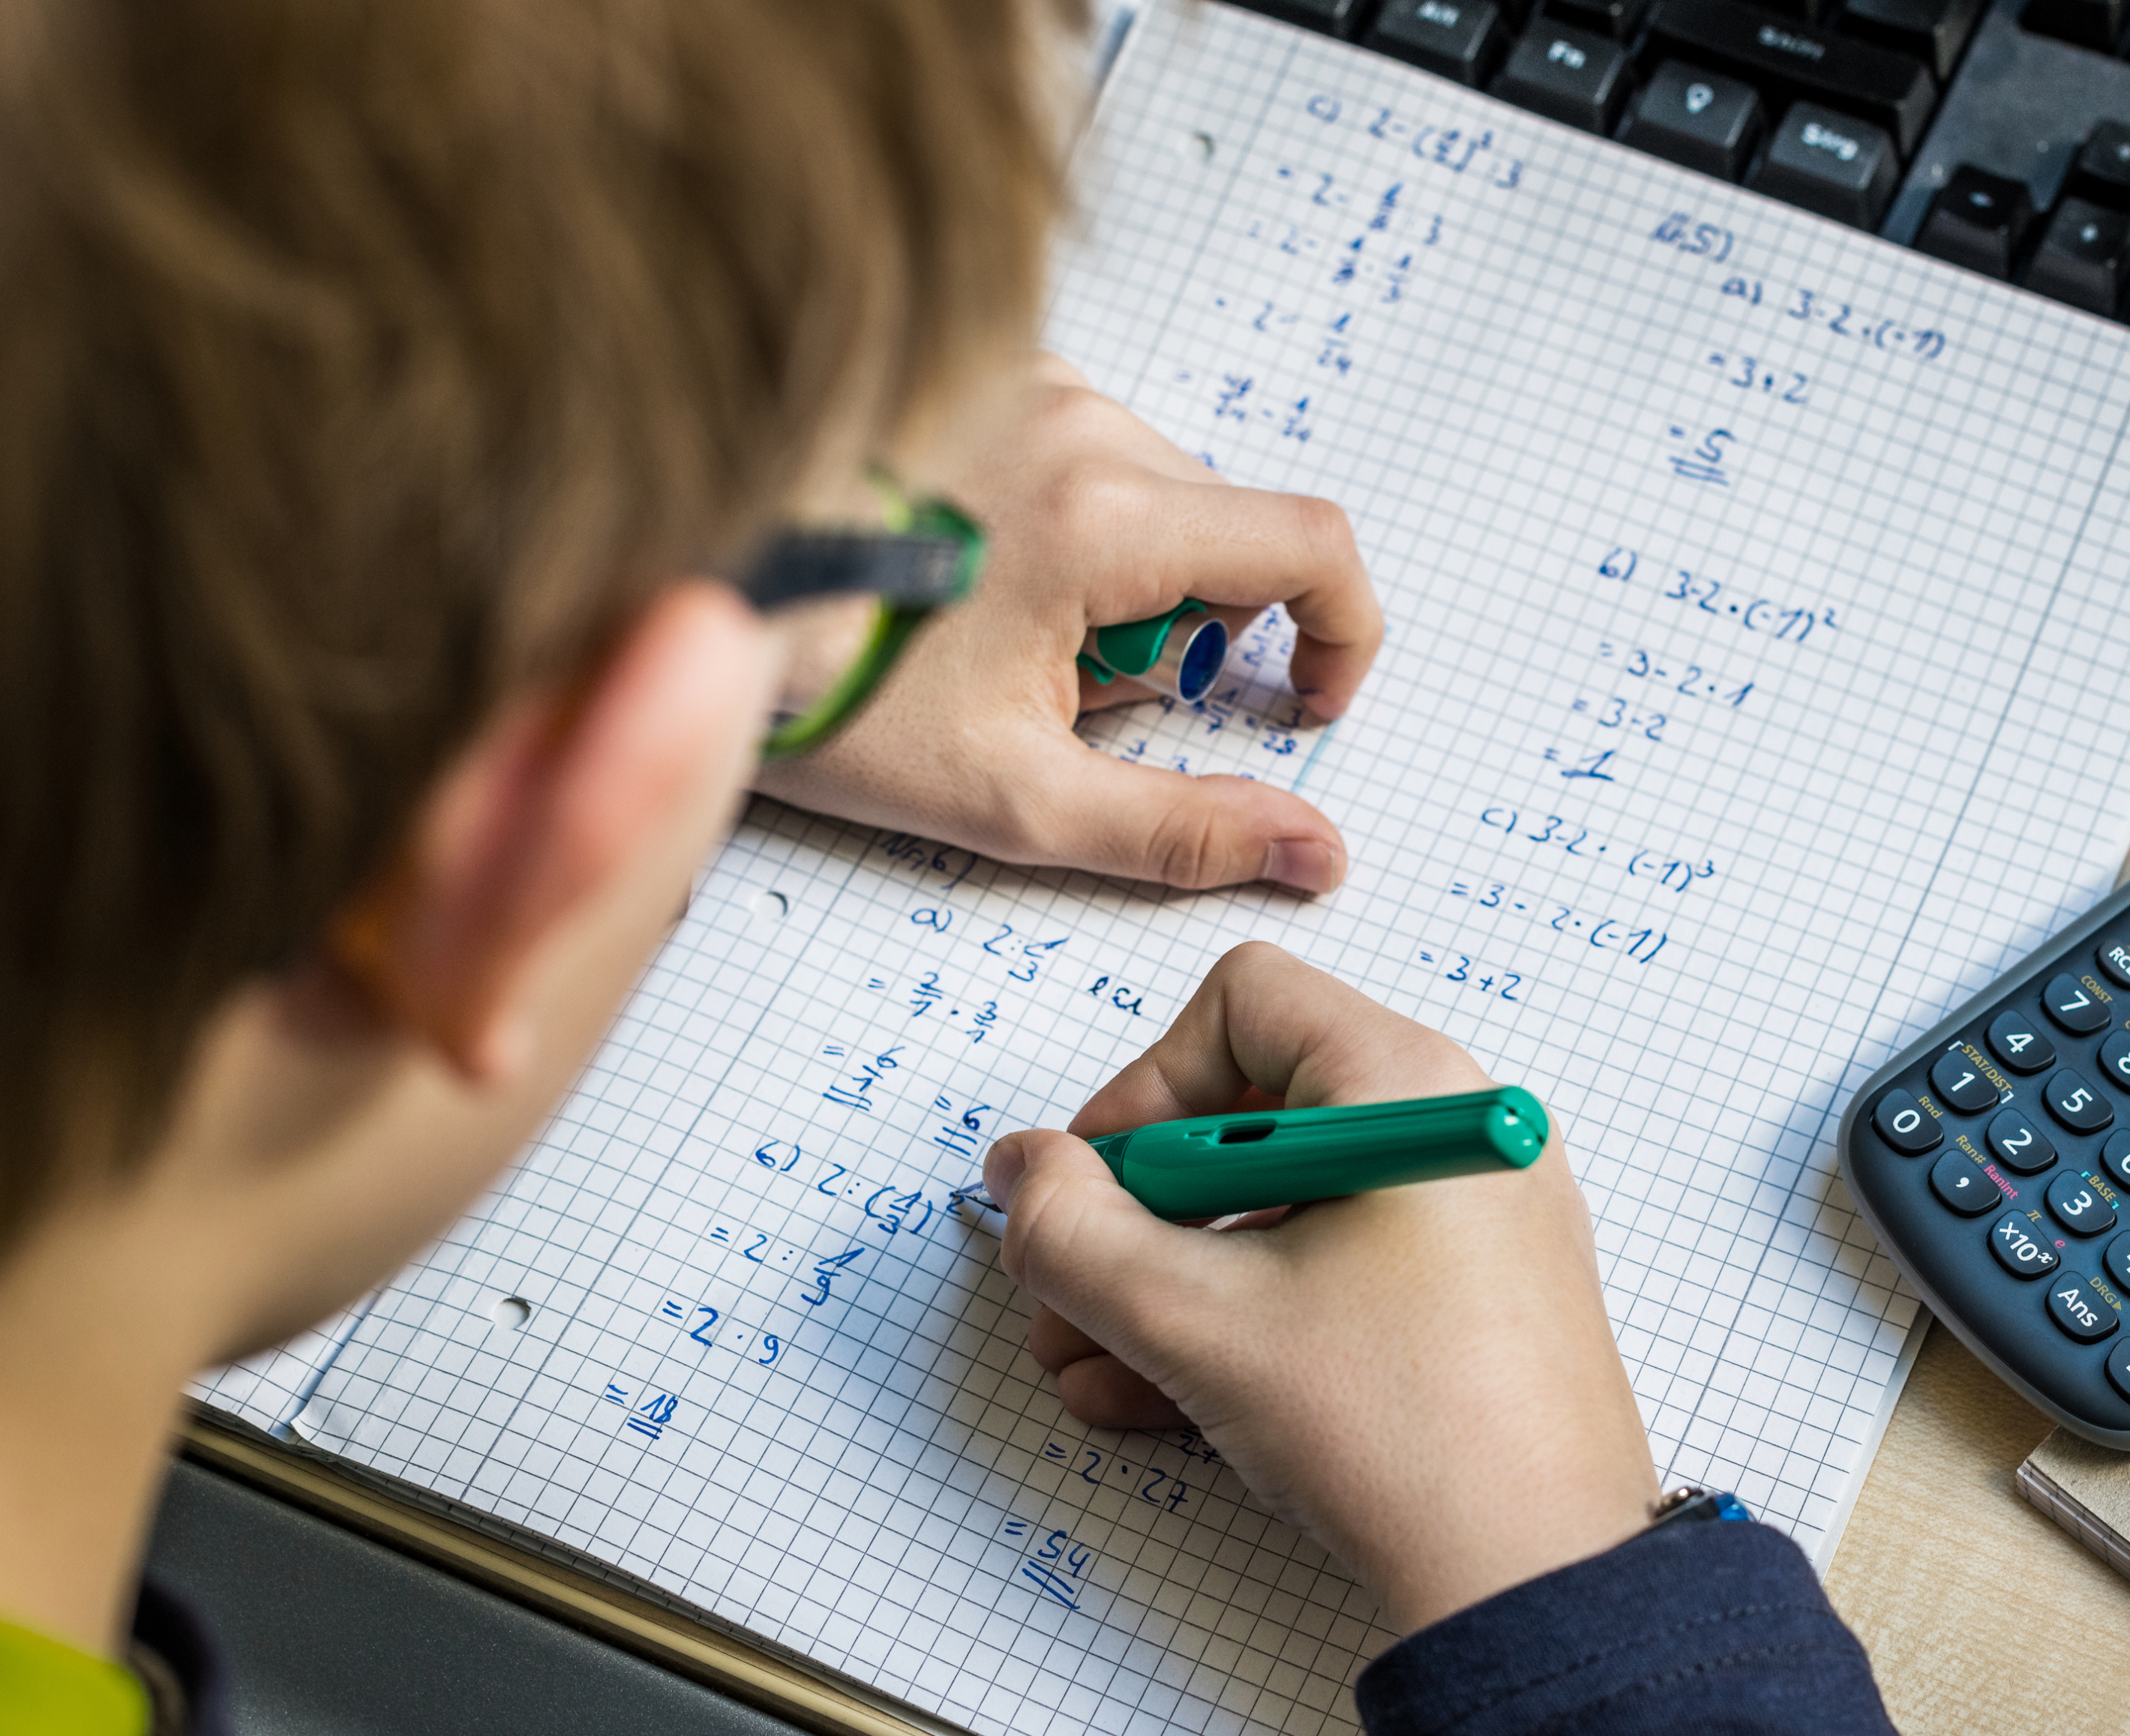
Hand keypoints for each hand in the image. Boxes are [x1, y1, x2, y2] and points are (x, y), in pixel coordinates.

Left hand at [757, 356, 1381, 894]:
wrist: (676, 596)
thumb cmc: (826, 692)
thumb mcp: (1017, 797)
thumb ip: (1183, 828)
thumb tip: (1311, 851)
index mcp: (1102, 514)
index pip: (1314, 546)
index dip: (1343, 636)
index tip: (1303, 703)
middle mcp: (1078, 422)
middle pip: (1234, 535)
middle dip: (1188, 634)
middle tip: (1074, 700)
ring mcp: (1029, 387)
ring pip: (1167, 499)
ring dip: (1130, 586)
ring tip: (1011, 645)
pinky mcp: (986, 380)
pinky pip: (1098, 461)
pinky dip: (1079, 535)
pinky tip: (985, 589)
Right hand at [981, 944, 1655, 1633]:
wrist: (1537, 1584)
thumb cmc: (1398, 1432)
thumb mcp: (1193, 1320)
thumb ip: (1073, 1231)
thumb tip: (1018, 1169)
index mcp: (1408, 1086)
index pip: (1242, 1008)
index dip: (1142, 1090)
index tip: (1091, 1191)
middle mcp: (1457, 1128)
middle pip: (1256, 1117)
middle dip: (1138, 1217)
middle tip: (1065, 1299)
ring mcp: (1481, 1219)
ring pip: (1288, 1215)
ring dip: (1174, 1287)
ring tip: (1091, 1373)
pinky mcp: (1484, 1301)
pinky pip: (1343, 1276)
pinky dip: (1253, 1322)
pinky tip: (1160, 1403)